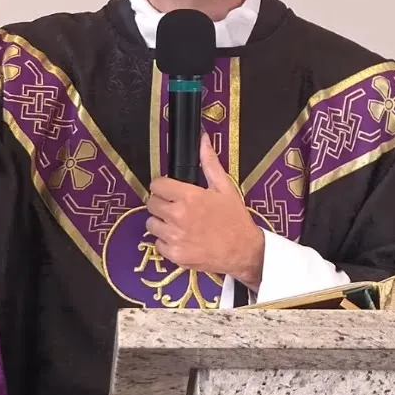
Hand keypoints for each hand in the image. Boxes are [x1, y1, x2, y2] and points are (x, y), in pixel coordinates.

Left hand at [146, 134, 264, 289]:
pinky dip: (167, 242)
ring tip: (178, 224)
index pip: (157, 185)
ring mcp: (175, 237)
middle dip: (161, 203)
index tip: (170, 191)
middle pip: (151, 203)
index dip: (163, 186)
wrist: (243, 250)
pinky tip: (182, 239)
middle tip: (176, 207)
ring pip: (151, 224)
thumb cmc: (234, 219)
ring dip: (161, 222)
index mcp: (190, 196)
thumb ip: (209, 162)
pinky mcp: (175, 255)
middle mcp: (179, 216)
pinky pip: (158, 243)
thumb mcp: (225, 187)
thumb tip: (203, 140)